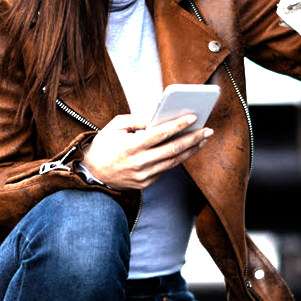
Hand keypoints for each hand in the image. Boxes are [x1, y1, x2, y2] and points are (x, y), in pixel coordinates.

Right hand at [82, 114, 212, 189]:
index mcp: (131, 146)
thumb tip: (158, 117)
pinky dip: (178, 158)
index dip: (178, 125)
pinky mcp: (146, 183)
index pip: (160, 134)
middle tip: (208, 130)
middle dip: (193, 139)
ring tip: (203, 139)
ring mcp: (144, 175)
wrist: (92, 173)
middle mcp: (139, 162)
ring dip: (190, 150)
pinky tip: (187, 149)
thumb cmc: (104, 145)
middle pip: (173, 150)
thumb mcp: (115, 126)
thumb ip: (137, 120)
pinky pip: (166, 169)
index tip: (193, 117)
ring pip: (174, 162)